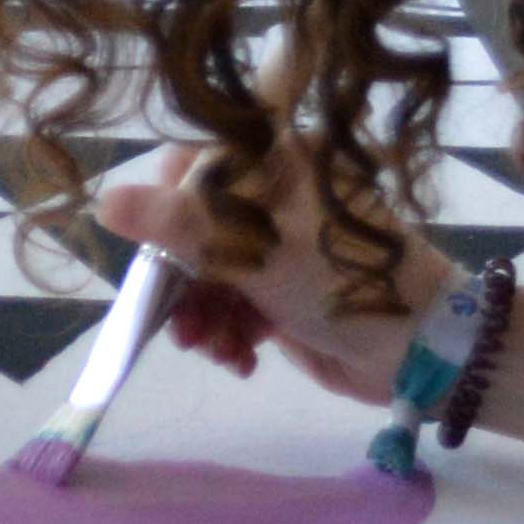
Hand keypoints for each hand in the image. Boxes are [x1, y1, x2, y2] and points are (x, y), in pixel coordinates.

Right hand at [95, 153, 451, 407]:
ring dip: (201, 316)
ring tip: (213, 350)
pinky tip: (239, 360)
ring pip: (207, 275)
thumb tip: (104, 199)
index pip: (191, 169)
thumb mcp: (256, 251)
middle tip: (182, 323)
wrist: (419, 349)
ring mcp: (277, 248)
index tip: (162, 255)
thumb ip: (177, 225)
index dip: (166, 212)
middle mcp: (273, 198)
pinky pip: (231, 307)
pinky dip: (228, 334)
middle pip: (192, 229)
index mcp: (275, 164)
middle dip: (181, 281)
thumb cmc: (345, 283)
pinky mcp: (282, 293)